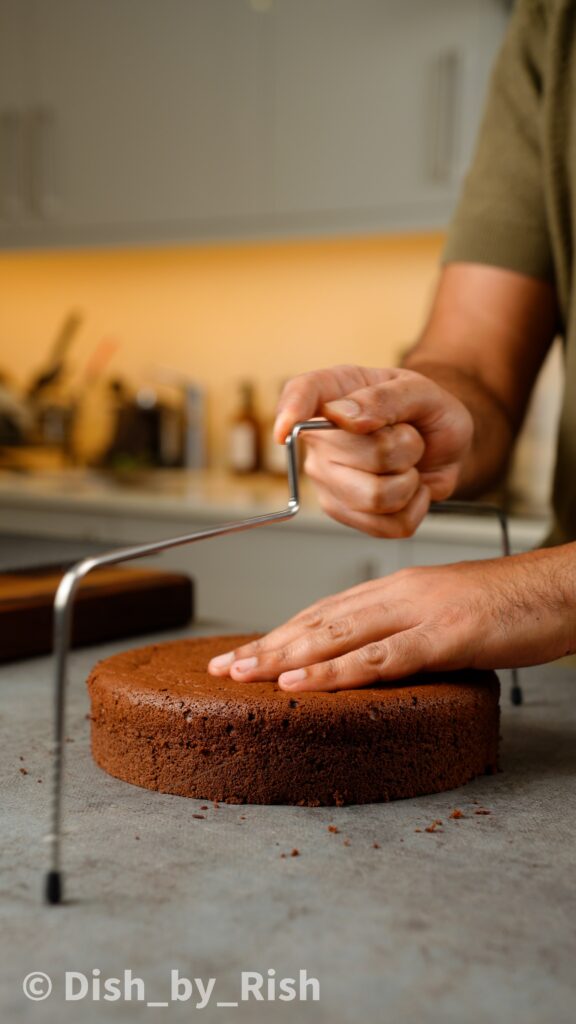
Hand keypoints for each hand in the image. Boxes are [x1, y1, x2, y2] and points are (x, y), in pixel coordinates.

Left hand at [208, 548, 575, 690]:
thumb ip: (405, 630)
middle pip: (318, 621)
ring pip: (336, 636)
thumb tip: (372, 657)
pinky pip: (379, 658)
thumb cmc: (509, 605)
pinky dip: (335, 673)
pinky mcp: (444, 636)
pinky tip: (300, 686)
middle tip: (222, 667)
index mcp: (397, 588)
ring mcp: (419, 613)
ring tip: (241, 675)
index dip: (280, 632)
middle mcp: (397, 594)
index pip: (324, 611)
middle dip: (266, 646)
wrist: (560, 590)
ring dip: (284, 658)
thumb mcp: (447, 615)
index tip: (244, 652)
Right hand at [273, 365, 472, 537]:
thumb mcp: (418, 390)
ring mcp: (326, 479)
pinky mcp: (343, 512)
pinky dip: (415, 508)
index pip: (301, 392)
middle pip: (365, 455)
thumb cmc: (424, 411)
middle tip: (408, 435)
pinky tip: (410, 488)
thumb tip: (342, 416)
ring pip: (376, 497)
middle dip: (406, 448)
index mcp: (334, 392)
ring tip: (407, 463)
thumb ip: (384, 398)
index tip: (285, 431)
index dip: (290, 410)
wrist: (443, 444)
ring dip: (410, 482)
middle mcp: (320, 437)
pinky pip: (387, 526)